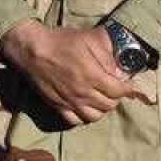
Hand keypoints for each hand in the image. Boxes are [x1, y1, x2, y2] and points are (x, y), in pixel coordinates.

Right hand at [0, 20, 131, 126]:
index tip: (128, 85)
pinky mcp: (57, 105)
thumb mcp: (87, 40)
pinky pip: (75, 120)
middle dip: (115, 98)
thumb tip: (121, 71)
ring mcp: (69, 101)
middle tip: (114, 89)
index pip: (118, 91)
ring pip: (94, 116)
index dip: (127, 89)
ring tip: (101, 98)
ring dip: (101, 109)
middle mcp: (82, 92)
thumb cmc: (60, 41)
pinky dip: (83, 116)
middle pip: (109, 105)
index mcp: (91, 75)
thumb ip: (107, 56)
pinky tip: (84, 106)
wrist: (31, 49)